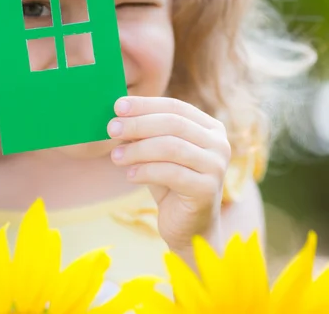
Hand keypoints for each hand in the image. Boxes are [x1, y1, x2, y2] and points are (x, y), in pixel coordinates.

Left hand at [107, 96, 230, 253]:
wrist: (188, 226)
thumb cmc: (169, 183)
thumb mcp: (155, 152)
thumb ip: (143, 133)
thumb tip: (117, 115)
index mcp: (209, 127)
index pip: (174, 107)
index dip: (144, 105)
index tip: (117, 106)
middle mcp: (219, 143)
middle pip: (173, 123)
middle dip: (138, 124)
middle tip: (111, 129)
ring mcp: (216, 166)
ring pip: (171, 147)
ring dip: (138, 149)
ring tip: (115, 157)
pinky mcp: (207, 189)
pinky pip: (170, 173)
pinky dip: (145, 171)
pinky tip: (130, 175)